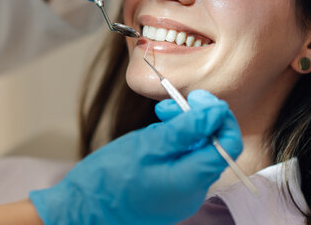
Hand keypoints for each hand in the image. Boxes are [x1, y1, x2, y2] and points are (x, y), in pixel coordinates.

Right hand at [29, 90, 242, 224]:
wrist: (82, 211)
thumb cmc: (109, 179)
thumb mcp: (148, 144)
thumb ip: (187, 129)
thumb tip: (217, 111)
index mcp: (191, 181)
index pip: (228, 144)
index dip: (218, 117)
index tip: (198, 98)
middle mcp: (193, 191)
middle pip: (212, 146)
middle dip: (196, 119)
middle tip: (169, 106)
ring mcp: (181, 194)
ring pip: (196, 152)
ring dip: (183, 129)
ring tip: (159, 118)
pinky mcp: (169, 192)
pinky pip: (182, 162)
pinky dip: (174, 144)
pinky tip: (155, 136)